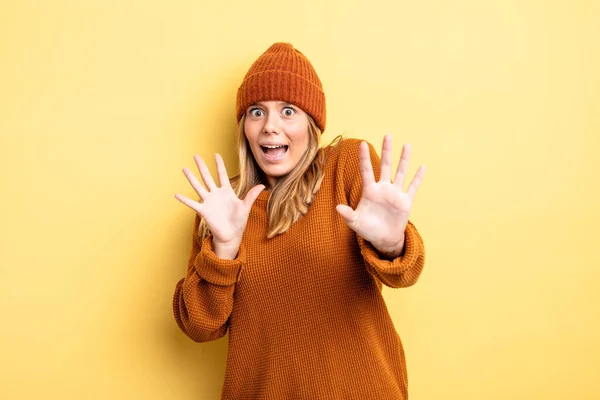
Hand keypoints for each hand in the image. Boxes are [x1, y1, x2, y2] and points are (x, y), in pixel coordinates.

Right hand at [175, 154, 264, 258]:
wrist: (231, 235)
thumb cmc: (239, 221)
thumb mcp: (245, 207)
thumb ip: (251, 195)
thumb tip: (263, 185)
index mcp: (227, 192)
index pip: (222, 175)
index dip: (219, 165)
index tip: (216, 154)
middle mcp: (216, 194)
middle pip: (207, 177)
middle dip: (202, 166)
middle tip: (196, 155)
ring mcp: (209, 202)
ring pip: (198, 187)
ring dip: (191, 178)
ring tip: (184, 168)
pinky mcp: (204, 211)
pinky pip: (193, 204)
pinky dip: (185, 200)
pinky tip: (177, 195)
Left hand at [336, 135, 424, 258]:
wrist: (383, 239)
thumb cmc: (367, 229)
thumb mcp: (355, 223)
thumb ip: (347, 215)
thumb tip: (337, 208)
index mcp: (370, 191)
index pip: (366, 171)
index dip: (364, 158)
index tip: (362, 144)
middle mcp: (383, 188)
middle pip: (385, 166)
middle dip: (386, 151)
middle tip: (388, 135)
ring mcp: (395, 194)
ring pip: (400, 172)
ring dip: (404, 159)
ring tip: (407, 145)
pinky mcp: (405, 201)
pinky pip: (413, 187)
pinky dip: (418, 178)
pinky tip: (422, 166)